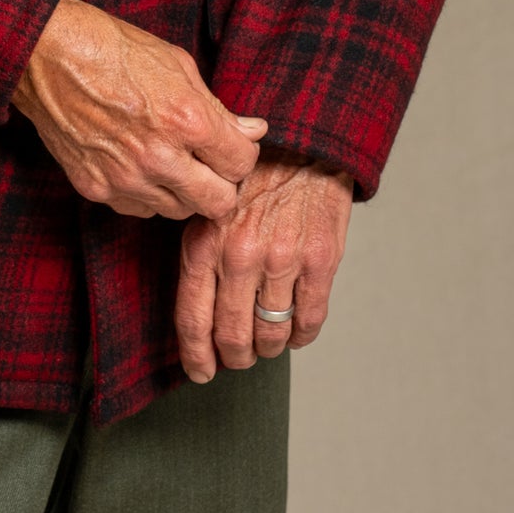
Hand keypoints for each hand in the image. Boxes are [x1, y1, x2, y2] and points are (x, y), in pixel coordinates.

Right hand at [10, 0, 267, 220]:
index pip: (241, 164)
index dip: (241, 153)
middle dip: (221, 183)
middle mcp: (158, 156)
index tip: (232, 145)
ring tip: (170, 159)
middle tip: (210, 163)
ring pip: (179, 212)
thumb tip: (253, 131)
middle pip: (218, 203)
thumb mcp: (177, 64)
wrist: (48, 54)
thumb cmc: (114, 49)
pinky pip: (140, 209)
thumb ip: (217, 107)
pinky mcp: (96, 189)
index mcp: (186, 119)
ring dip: (183, 191)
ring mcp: (125, 178)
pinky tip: (139, 163)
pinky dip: (147, 193)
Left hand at [174, 145, 353, 380]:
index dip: (196, 356)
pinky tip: (295, 329)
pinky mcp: (320, 261)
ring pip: (271, 335)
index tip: (200, 371)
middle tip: (238, 356)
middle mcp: (240, 255)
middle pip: (232, 336)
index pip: (193, 319)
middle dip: (234, 356)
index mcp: (206, 242)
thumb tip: (195, 315)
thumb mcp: (207, 205)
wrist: (301, 141)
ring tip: (267, 340)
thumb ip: (199, 254)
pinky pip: (308, 322)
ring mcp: (282, 260)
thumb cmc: (250, 175)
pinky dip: (300, 335)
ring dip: (267, 347)